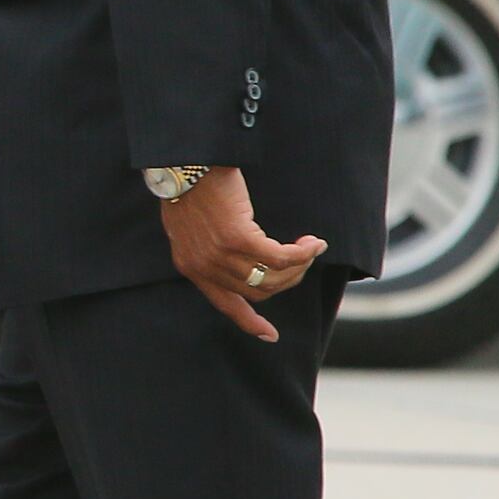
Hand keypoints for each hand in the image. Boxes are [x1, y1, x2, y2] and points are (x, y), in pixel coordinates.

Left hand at [160, 165, 325, 341]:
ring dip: (299, 265)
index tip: (270, 335)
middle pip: (258, 291)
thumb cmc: (191, 186)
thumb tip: (238, 257)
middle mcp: (204, 267)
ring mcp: (220, 255)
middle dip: (288, 279)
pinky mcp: (238, 239)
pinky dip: (302, 253)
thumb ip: (208, 247)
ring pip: (272, 276)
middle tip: (304, 260)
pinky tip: (313, 243)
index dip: (249, 322)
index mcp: (191, 267)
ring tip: (310, 248)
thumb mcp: (191, 226)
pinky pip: (281, 257)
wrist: (185, 162)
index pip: (224, 304)